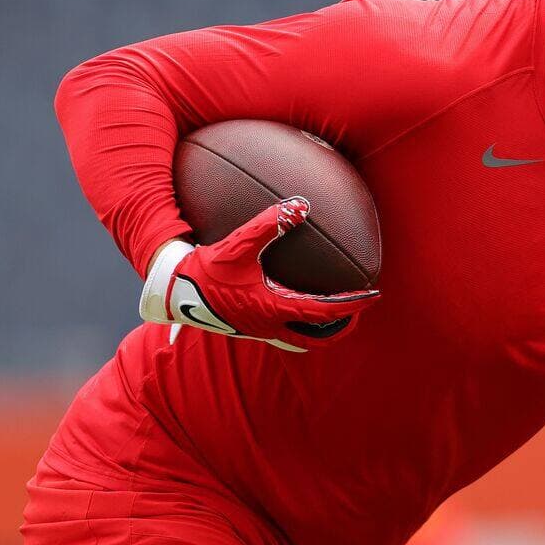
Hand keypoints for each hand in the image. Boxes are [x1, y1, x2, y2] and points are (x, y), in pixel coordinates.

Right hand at [139, 197, 379, 351]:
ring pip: (298, 338)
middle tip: (357, 312)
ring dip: (319, 330)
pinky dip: (297, 323)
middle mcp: (269, 325)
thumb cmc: (206, 269)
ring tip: (333, 315)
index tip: (372, 296)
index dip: (351, 306)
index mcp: (274, 307)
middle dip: (341, 327)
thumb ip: (270, 223)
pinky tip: (293, 304)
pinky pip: (280, 330)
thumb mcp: (239, 243)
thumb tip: (300, 205)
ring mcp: (257, 330)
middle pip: (317, 337)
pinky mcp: (246, 327)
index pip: (324, 312)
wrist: (172, 292)